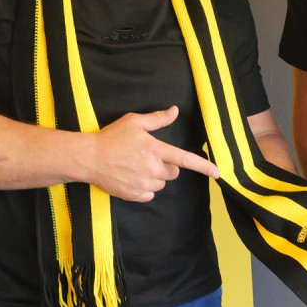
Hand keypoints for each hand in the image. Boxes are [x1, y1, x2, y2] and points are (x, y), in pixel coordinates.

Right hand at [87, 106, 218, 201]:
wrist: (88, 158)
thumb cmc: (111, 137)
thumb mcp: (134, 122)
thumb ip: (157, 119)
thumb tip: (175, 111)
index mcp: (156, 150)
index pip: (185, 159)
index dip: (203, 166)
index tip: (218, 173)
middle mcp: (153, 169)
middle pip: (174, 172)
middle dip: (167, 166)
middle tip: (149, 157)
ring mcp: (144, 184)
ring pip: (162, 183)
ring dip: (155, 177)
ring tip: (136, 166)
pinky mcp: (135, 195)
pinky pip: (150, 194)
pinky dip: (145, 188)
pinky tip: (132, 177)